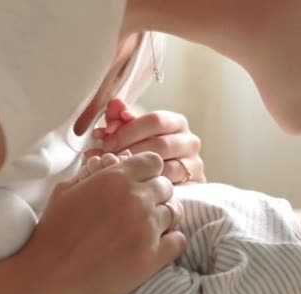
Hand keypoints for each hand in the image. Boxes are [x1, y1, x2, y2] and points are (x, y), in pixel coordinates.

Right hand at [14, 151, 186, 293]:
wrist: (47, 278)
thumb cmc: (52, 234)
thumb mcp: (66, 191)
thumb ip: (93, 173)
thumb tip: (112, 162)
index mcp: (115, 179)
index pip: (153, 162)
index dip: (147, 173)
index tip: (139, 185)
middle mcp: (136, 199)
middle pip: (166, 186)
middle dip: (155, 195)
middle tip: (140, 210)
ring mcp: (147, 228)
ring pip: (175, 212)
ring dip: (163, 218)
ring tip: (146, 229)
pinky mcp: (153, 257)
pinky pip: (179, 240)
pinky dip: (171, 242)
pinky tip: (155, 246)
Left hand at [85, 98, 205, 184]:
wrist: (168, 181)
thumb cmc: (146, 151)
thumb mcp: (132, 133)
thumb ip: (121, 117)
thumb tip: (114, 104)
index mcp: (177, 122)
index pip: (154, 120)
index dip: (128, 130)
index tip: (106, 140)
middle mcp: (190, 140)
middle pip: (159, 143)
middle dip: (130, 151)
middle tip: (108, 158)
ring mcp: (194, 163)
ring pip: (164, 165)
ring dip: (136, 168)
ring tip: (115, 170)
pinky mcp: (193, 183)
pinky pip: (168, 183)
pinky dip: (146, 183)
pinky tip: (130, 183)